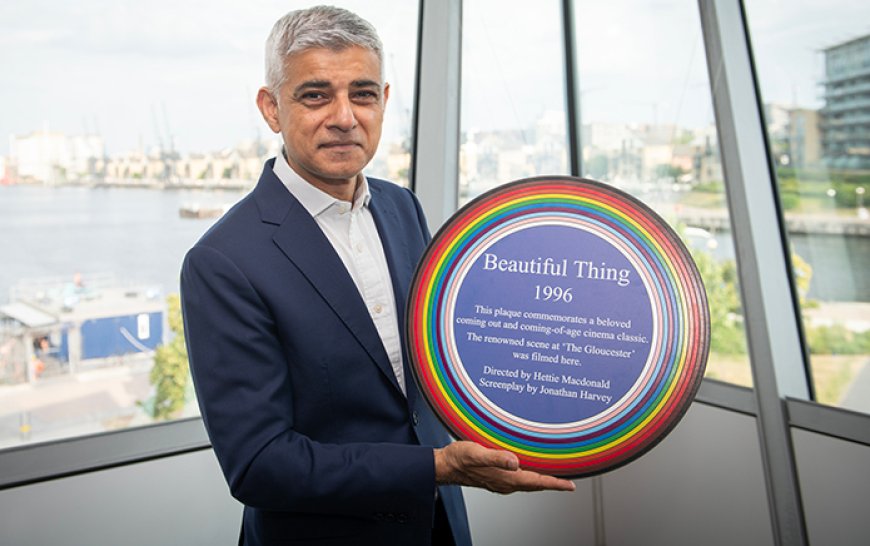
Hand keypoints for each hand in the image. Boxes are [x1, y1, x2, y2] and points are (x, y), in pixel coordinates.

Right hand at [434, 441, 575, 493]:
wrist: (444, 465)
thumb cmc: (458, 458)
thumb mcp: (476, 453)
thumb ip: (496, 457)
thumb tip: (515, 462)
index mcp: (505, 478)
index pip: (536, 482)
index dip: (555, 483)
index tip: (570, 485)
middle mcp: (505, 482)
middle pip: (535, 485)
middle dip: (552, 484)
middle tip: (567, 483)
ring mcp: (500, 482)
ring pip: (527, 484)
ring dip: (541, 481)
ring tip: (553, 477)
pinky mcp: (495, 478)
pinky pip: (518, 480)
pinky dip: (529, 477)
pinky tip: (528, 470)